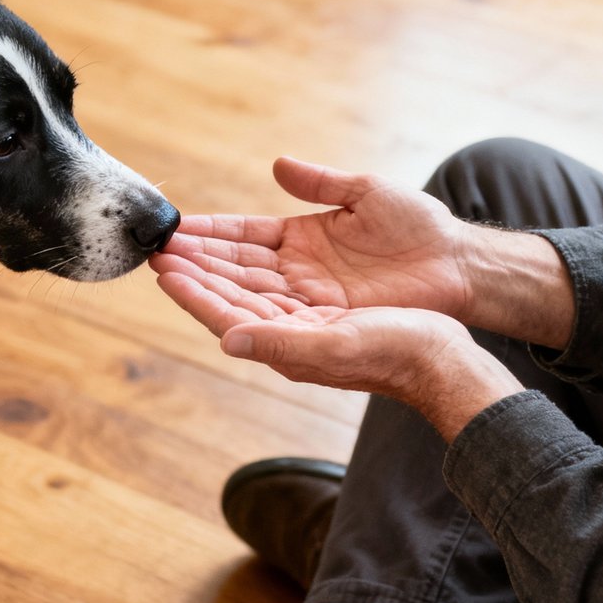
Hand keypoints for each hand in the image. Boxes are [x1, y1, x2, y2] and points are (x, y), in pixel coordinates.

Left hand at [153, 251, 523, 439]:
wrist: (443, 358)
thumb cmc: (398, 353)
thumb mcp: (337, 346)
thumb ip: (281, 342)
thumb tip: (227, 339)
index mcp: (286, 341)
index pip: (225, 312)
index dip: (192, 290)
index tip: (162, 267)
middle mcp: (289, 329)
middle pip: (229, 294)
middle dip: (194, 270)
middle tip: (158, 246)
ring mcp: (306, 316)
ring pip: (248, 284)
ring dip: (214, 264)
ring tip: (183, 245)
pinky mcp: (324, 303)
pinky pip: (276, 278)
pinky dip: (249, 261)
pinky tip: (236, 251)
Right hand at [156, 157, 472, 319]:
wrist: (458, 264)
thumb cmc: (418, 227)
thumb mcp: (365, 193)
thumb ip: (320, 182)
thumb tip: (278, 164)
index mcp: (300, 239)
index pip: (243, 236)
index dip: (209, 235)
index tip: (174, 231)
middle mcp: (296, 272)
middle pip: (234, 269)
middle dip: (194, 263)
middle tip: (155, 256)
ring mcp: (308, 299)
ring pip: (245, 295)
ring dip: (206, 288)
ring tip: (167, 278)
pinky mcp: (324, 322)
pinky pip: (274, 320)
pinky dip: (240, 314)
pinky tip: (211, 311)